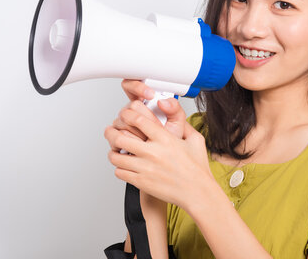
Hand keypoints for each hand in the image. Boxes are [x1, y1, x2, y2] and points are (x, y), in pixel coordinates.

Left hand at [105, 85, 212, 209]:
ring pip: (116, 157)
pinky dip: (119, 168)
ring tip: (115, 150)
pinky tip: (125, 166)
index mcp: (165, 139)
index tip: (124, 115)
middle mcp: (153, 152)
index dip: (127, 115)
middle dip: (111, 132)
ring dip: (113, 152)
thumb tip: (177, 116)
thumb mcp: (196, 140)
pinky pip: (120, 172)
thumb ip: (184, 125)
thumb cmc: (197, 168)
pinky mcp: (142, 182)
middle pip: (120, 137)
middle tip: (109, 130)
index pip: (138, 120)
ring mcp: (145, 168)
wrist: (197, 192)